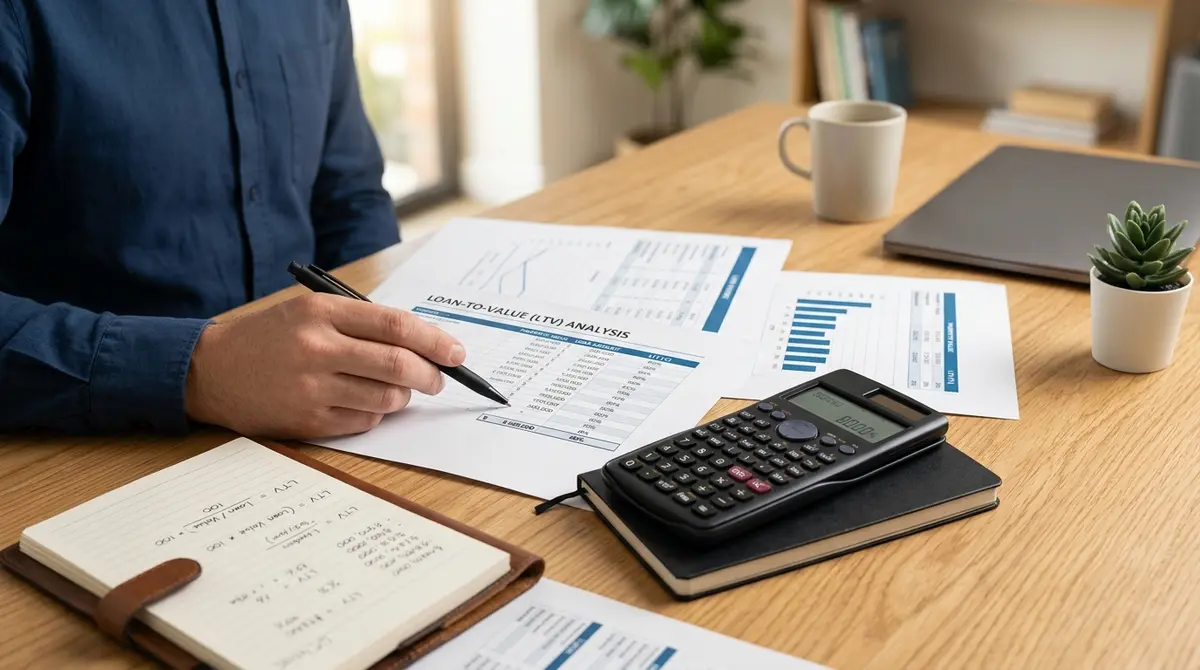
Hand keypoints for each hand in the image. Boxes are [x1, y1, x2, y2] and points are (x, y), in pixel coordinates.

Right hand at [184, 293, 465, 438]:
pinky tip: (363, 405)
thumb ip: (361, 324)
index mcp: (322, 313)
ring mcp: (311, 388)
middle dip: (431, 375)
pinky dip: (375, 415)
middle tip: (438, 379)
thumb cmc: (269, 338)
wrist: (209, 370)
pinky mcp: (306, 421)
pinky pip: (363, 422)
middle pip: (399, 365)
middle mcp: (317, 348)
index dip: (435, 341)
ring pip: (386, 399)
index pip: (396, 326)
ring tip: (398, 391)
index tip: (456, 353)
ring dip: (403, 398)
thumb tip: (422, 344)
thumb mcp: (310, 312)